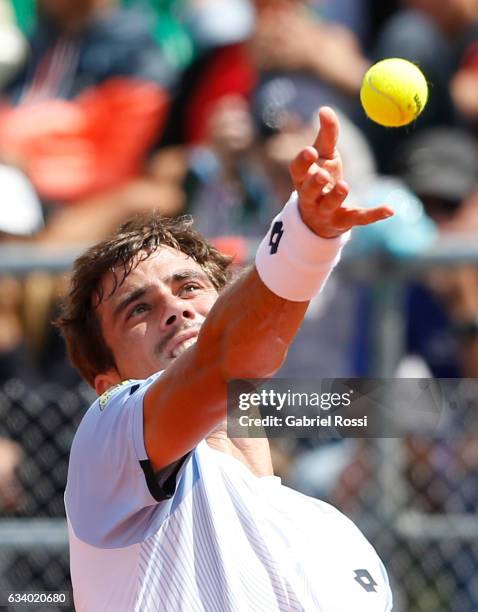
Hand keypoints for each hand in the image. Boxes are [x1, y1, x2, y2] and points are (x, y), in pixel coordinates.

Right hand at [289, 107, 392, 237]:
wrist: (321, 218)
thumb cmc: (321, 178)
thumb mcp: (325, 157)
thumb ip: (327, 135)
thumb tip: (324, 108)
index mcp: (303, 179)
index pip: (297, 171)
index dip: (302, 162)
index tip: (311, 151)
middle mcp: (310, 198)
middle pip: (309, 192)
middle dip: (314, 183)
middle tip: (322, 174)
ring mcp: (326, 212)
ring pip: (329, 206)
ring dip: (336, 196)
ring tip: (343, 185)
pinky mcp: (345, 222)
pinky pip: (360, 218)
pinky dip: (375, 214)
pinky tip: (390, 210)